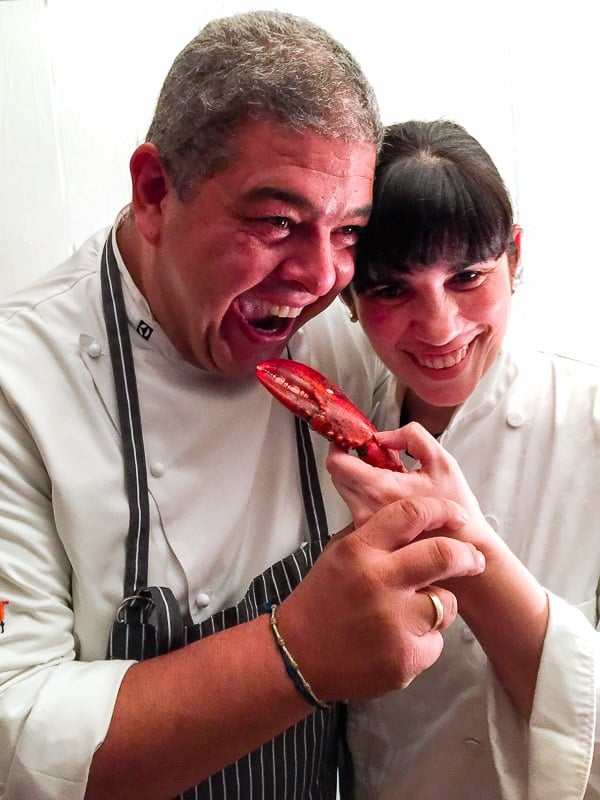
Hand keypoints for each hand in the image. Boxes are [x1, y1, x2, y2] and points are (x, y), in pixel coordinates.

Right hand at [276, 494, 484, 700]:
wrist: (299, 656)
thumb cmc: (323, 598)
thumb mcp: (339, 553)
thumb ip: (376, 535)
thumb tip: (419, 518)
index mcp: (360, 550)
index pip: (410, 514)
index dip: (441, 510)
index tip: (457, 516)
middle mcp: (378, 582)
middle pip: (443, 555)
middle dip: (467, 556)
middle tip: (474, 560)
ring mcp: (394, 623)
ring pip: (446, 603)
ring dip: (437, 604)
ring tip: (410, 612)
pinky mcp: (405, 658)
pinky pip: (435, 641)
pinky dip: (422, 640)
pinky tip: (395, 641)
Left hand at [327, 421, 484, 530]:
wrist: (462, 550)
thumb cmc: (455, 511)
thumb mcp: (443, 462)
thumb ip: (412, 438)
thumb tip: (384, 436)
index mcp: (380, 490)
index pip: (337, 464)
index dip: (340, 444)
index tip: (352, 438)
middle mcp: (365, 509)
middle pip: (337, 475)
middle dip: (351, 458)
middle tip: (375, 454)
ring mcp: (363, 523)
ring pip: (346, 489)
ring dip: (360, 475)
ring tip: (390, 474)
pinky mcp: (367, 532)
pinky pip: (356, 503)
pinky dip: (367, 492)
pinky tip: (392, 492)